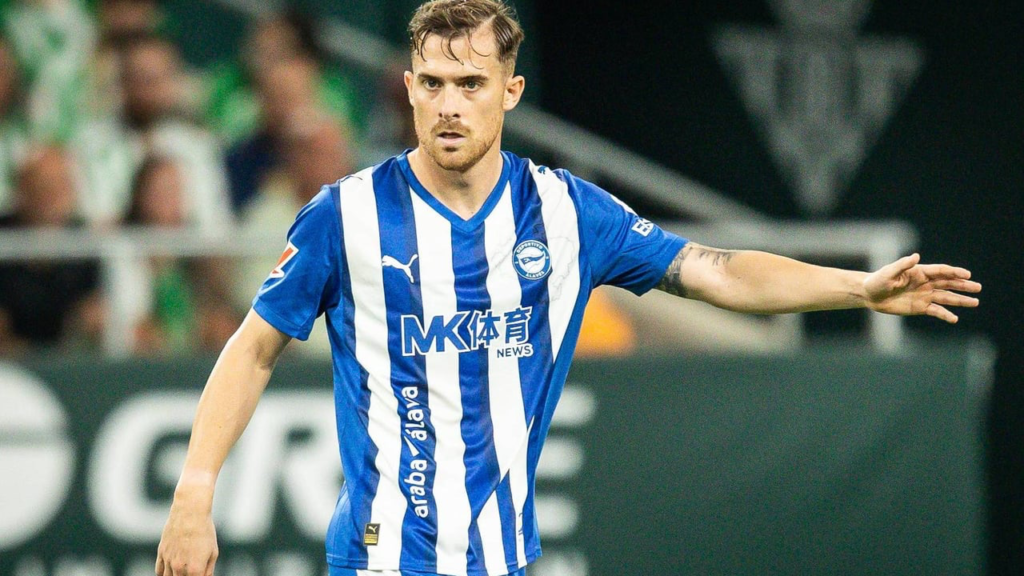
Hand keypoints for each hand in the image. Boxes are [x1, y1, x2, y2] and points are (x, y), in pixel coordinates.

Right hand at [155, 493, 217, 575]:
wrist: (190, 512)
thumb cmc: (204, 531)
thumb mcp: (213, 552)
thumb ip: (208, 571)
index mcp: (195, 569)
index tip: (198, 574)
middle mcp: (180, 567)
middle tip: (191, 571)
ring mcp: (168, 561)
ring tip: (182, 570)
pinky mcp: (161, 553)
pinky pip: (159, 571)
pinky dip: (164, 573)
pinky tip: (171, 571)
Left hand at [863, 253, 980, 322]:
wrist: (870, 295)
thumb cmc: (878, 280)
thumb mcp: (889, 272)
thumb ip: (902, 265)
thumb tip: (916, 256)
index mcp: (919, 272)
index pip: (941, 271)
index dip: (954, 272)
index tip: (967, 275)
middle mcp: (925, 283)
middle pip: (948, 283)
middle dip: (963, 285)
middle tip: (978, 288)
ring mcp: (924, 295)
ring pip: (946, 297)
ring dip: (960, 300)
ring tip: (975, 302)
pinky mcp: (920, 307)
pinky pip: (936, 311)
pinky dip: (945, 315)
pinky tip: (954, 319)